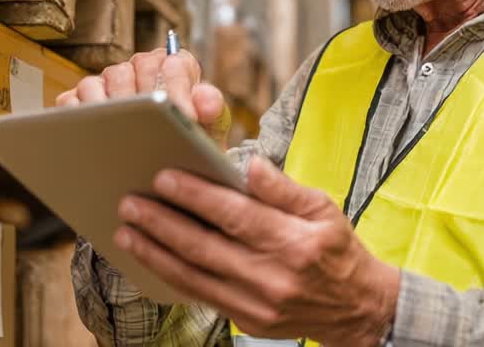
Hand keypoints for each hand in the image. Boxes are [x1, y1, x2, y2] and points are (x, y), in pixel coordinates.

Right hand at [55, 48, 230, 145]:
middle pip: (138, 67)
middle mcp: (140, 69)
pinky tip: (88, 133)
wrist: (166, 167)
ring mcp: (109, 84)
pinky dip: (77, 114)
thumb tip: (205, 101)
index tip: (184, 114)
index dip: (179, 87)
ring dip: (111, 104)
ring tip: (119, 129)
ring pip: (104, 80)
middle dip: (146, 95)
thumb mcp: (208, 131)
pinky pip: (71, 101)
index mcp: (175, 67)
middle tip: (151, 123)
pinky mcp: (80, 103)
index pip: (175, 64)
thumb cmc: (188, 141)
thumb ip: (213, 112)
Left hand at [113, 156, 399, 345]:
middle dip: (161, 223)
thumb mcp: (323, 208)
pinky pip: (200, 296)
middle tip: (129, 203)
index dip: (195, 195)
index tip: (163, 177)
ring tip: (126, 232)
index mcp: (293, 241)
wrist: (357, 309)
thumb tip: (248, 164)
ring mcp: (257, 303)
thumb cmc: (337, 250)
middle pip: (204, 246)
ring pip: (193, 276)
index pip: (234, 215)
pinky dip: (170, 277)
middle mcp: (272, 276)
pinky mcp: (247, 320)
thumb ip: (282, 188)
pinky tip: (150, 260)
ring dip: (155, 253)